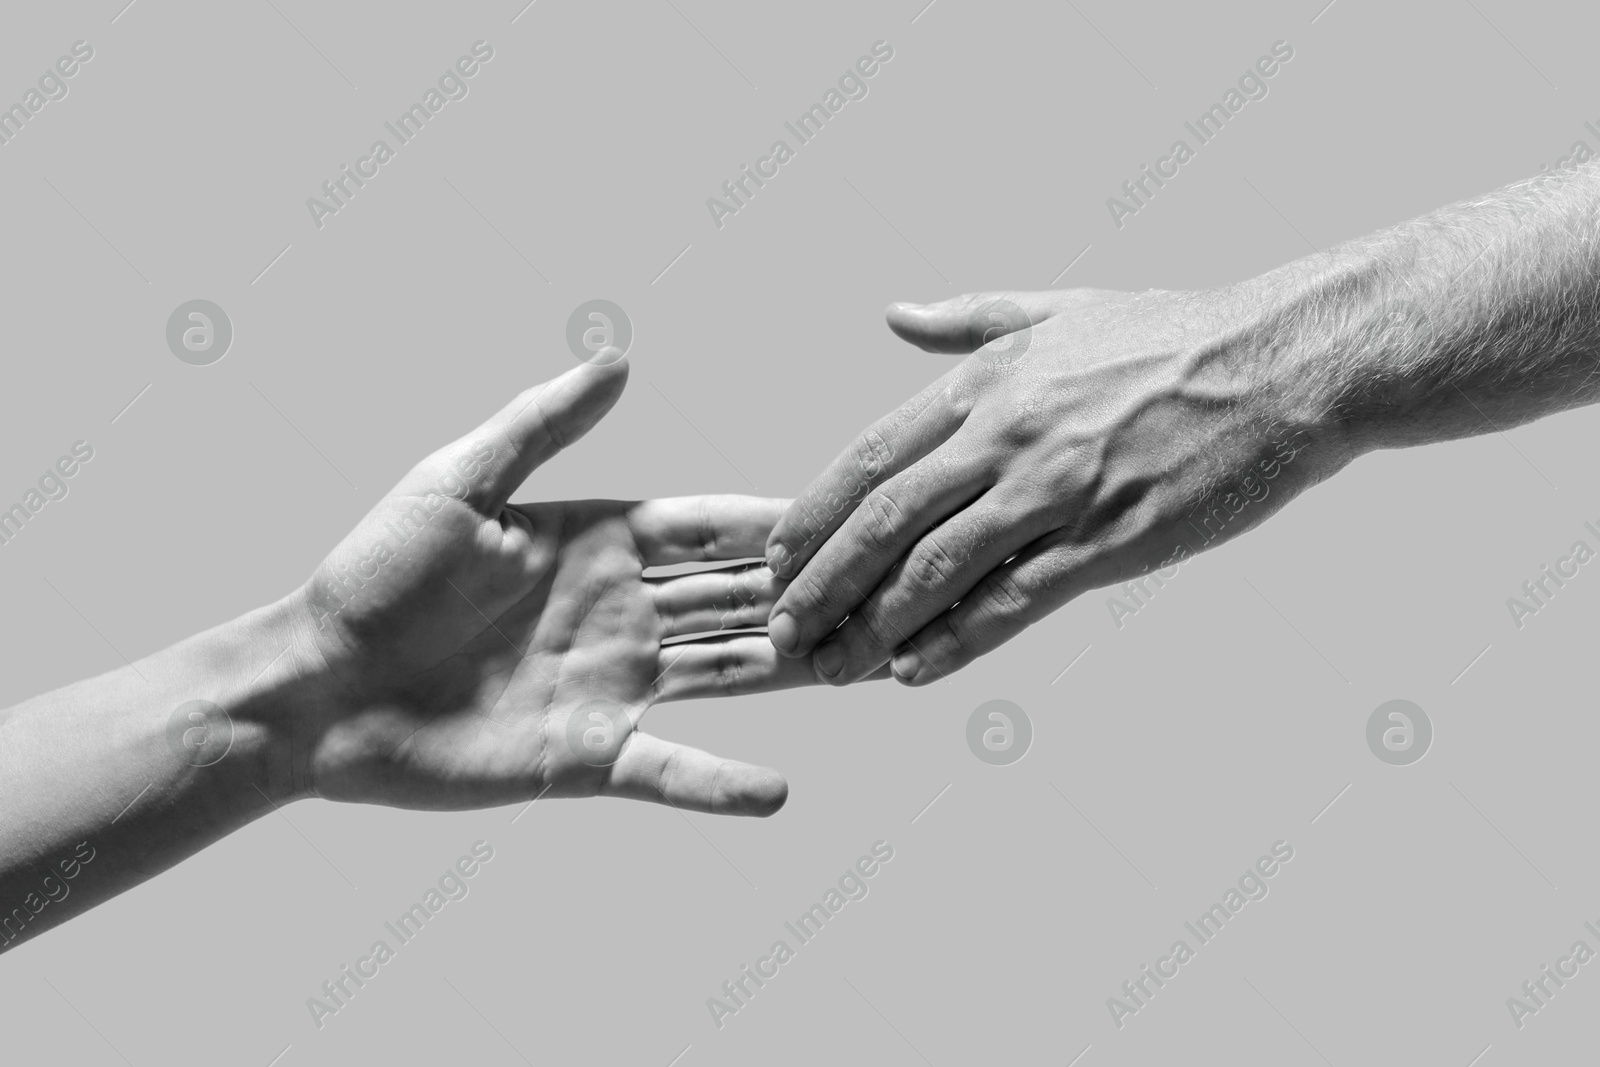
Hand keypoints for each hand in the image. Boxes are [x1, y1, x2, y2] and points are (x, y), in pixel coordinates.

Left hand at [282, 358, 831, 815]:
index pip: (707, 527)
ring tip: (869, 672)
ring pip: (726, 675)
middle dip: (808, 594)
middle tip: (891, 590)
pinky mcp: (586, 755)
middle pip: (735, 598)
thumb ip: (543, 424)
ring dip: (792, 673)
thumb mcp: (458, 481)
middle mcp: (619, 611)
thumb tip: (620, 358)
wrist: (314, 686)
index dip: (771, 522)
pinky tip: (779, 791)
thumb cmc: (372, 573)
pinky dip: (720, 784)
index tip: (847, 510)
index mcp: (597, 541)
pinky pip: (668, 770)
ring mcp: (609, 683)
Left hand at [763, 287, 1347, 684]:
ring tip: (832, 668)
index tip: (774, 560)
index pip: (870, 458)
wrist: (1283, 361)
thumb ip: (967, 318)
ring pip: (936, 569)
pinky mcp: (1110, 539)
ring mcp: (1056, 489)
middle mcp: (1006, 435)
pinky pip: (1014, 601)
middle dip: (822, 585)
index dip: (813, 517)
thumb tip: (892, 313)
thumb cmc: (1172, 334)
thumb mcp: (1058, 307)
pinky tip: (914, 672)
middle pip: (884, 522)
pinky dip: (956, 641)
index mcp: (986, 382)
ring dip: (872, 627)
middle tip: (784, 633)